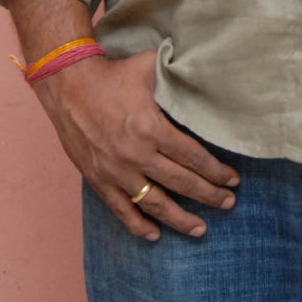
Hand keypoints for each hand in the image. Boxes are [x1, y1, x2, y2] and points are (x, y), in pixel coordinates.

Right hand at [34, 48, 239, 241]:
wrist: (68, 85)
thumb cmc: (112, 74)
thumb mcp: (148, 66)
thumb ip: (175, 74)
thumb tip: (202, 69)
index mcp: (151, 129)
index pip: (193, 157)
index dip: (216, 171)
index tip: (232, 180)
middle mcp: (136, 155)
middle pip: (181, 183)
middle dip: (209, 195)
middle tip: (228, 204)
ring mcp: (116, 171)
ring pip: (155, 204)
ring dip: (180, 219)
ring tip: (200, 229)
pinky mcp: (99, 180)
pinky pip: (121, 210)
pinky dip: (138, 225)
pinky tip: (155, 235)